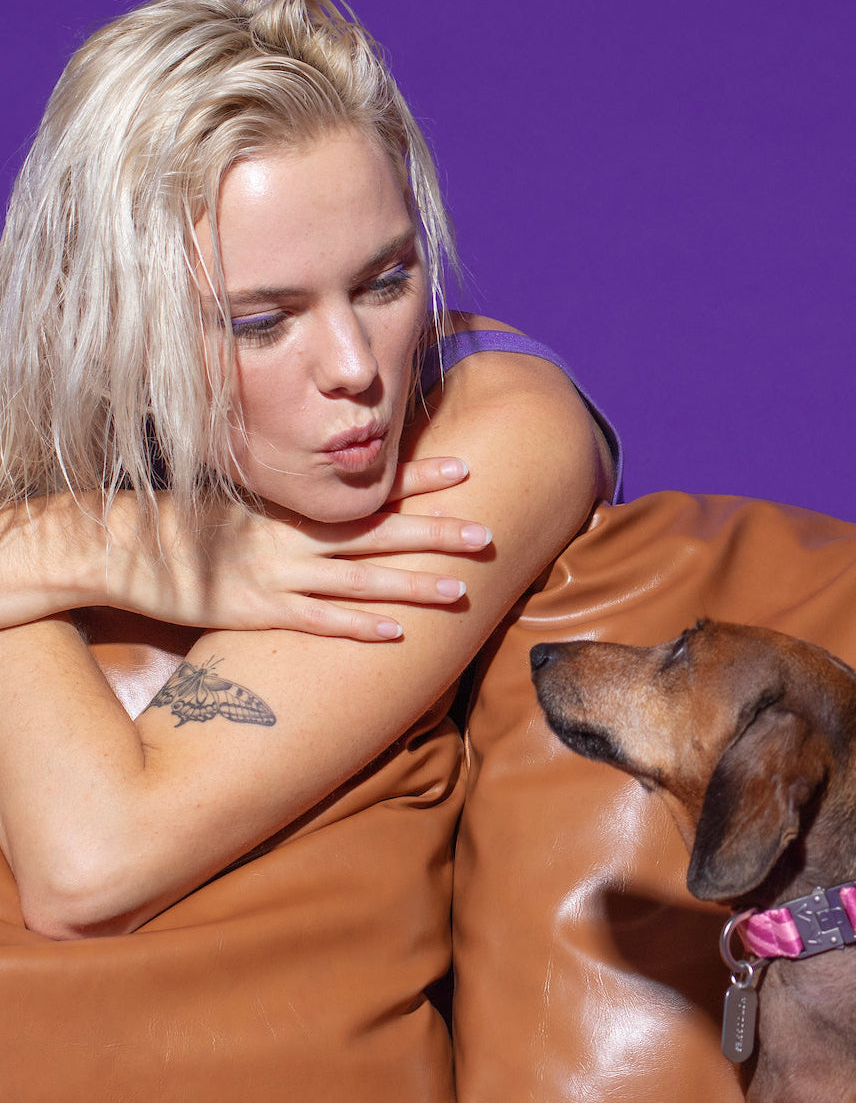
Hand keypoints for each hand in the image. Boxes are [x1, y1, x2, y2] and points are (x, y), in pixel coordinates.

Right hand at [101, 457, 491, 638]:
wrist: (121, 546)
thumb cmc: (184, 524)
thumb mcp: (242, 505)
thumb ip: (287, 509)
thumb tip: (327, 506)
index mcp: (294, 508)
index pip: (369, 490)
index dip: (419, 480)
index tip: (465, 468)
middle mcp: (295, 538)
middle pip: (379, 533)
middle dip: (436, 533)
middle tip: (487, 534)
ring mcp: (279, 575)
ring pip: (362, 581)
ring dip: (414, 586)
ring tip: (462, 592)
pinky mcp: (258, 612)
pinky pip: (319, 623)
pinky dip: (358, 629)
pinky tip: (397, 635)